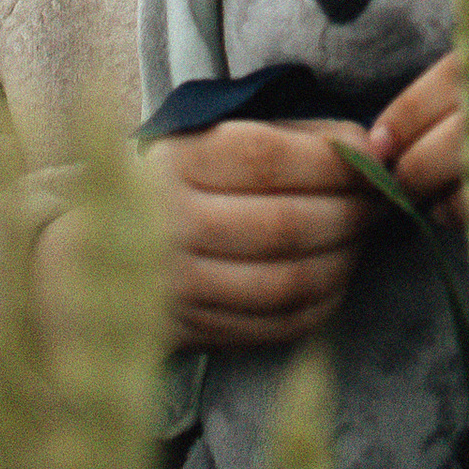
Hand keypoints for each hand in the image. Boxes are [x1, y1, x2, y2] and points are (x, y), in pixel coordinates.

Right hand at [142, 118, 385, 349]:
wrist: (88, 251)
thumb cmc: (173, 183)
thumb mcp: (213, 139)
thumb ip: (291, 138)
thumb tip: (370, 147)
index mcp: (178, 163)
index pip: (269, 158)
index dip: (335, 161)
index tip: (375, 160)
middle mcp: (171, 226)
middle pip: (285, 225)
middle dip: (351, 214)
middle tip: (381, 204)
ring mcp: (179, 287)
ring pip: (286, 282)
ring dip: (343, 261)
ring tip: (359, 240)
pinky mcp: (192, 331)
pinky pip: (274, 326)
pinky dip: (321, 303)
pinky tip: (333, 278)